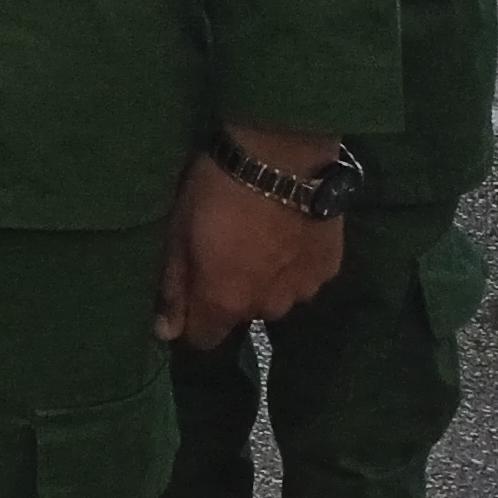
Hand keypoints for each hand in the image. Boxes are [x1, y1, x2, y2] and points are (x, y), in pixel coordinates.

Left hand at [156, 127, 347, 347]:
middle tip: (226, 249)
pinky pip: (305, 278)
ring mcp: (304, 289)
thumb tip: (166, 332)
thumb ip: (173, 287)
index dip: (193, 321)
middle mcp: (268, 307)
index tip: (190, 293)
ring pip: (277, 297)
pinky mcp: (331, 267)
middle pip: (242, 314)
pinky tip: (289, 232)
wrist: (283, 158)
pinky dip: (295, 264)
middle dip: (231, 293)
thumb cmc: (218, 190)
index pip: (205, 339)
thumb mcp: (179, 232)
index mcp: (226, 301)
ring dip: (266, 280)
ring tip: (261, 238)